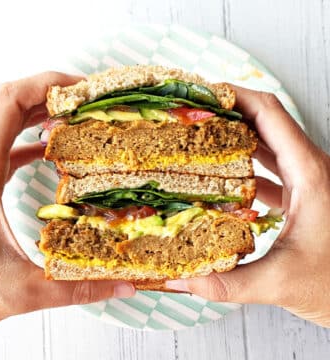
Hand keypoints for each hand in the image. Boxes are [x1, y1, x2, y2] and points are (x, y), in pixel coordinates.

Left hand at [0, 72, 134, 331]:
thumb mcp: (19, 293)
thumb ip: (76, 290)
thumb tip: (124, 285)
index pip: (8, 104)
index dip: (46, 84)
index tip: (83, 89)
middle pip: (8, 102)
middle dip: (50, 92)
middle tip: (88, 100)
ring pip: (5, 122)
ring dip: (40, 113)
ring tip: (76, 117)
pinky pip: (5, 147)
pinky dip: (30, 140)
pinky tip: (50, 151)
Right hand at [166, 87, 329, 327]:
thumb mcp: (282, 283)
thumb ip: (229, 283)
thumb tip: (183, 280)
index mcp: (309, 173)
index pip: (269, 113)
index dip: (236, 96)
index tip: (204, 93)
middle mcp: (309, 168)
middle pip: (265, 121)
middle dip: (229, 112)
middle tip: (194, 115)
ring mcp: (307, 181)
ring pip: (267, 143)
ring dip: (236, 137)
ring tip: (202, 139)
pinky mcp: (302, 195)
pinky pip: (270, 168)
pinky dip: (245, 165)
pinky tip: (224, 178)